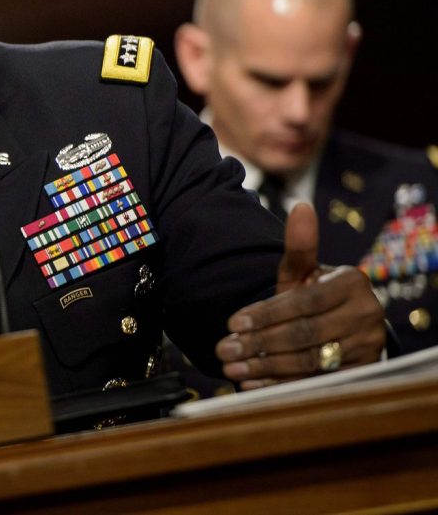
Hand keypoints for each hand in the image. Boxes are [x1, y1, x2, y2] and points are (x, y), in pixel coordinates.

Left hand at [216, 203, 384, 389]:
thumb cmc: (314, 294)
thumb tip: (300, 206)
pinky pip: (315, 381)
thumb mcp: (303, 271)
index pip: (303, 302)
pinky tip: (251, 383)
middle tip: (224, 350)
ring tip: (231, 366)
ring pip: (309, 361)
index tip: (232, 322)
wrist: (344, 325)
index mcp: (353, 283)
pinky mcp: (360, 373)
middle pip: (305, 334)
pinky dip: (280, 384)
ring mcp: (367, 347)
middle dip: (259, 343)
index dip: (266, 314)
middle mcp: (368, 315)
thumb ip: (299, 245)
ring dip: (265, 366)